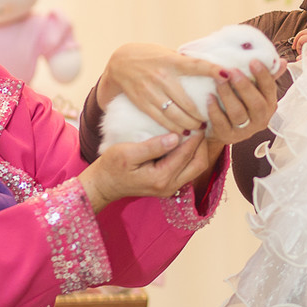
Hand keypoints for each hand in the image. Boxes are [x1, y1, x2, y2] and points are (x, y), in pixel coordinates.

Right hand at [78, 132, 211, 211]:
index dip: (195, 136)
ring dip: (198, 150)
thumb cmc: (112, 166)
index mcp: (161, 177)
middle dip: (202, 144)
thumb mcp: (128, 152)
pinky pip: (188, 170)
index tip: (199, 119)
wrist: (104, 184)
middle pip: (199, 164)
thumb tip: (176, 137)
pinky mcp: (168, 185)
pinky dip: (191, 156)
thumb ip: (153, 146)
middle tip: (200, 125)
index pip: (187, 154)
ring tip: (195, 131)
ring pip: (196, 168)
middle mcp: (170, 186)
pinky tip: (186, 141)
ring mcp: (170, 188)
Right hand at [96, 42, 217, 133]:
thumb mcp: (166, 52)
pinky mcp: (142, 102)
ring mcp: (151, 91)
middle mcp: (161, 77)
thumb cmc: (148, 55)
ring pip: (174, 114)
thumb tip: (209, 67)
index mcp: (171, 61)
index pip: (195, 65)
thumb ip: (183, 62)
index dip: (212, 70)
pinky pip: (160, 119)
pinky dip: (173, 128)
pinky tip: (182, 132)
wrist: (119, 63)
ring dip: (189, 124)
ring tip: (199, 128)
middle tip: (211, 120)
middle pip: (186, 101)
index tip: (228, 74)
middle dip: (201, 114)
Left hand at [203, 56, 281, 145]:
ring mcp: (245, 131)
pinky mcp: (228, 136)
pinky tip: (209, 96)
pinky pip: (221, 123)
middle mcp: (261, 119)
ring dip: (227, 95)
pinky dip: (214, 109)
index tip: (253, 61)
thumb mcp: (254, 90)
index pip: (270, 89)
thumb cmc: (242, 103)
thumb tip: (283, 61)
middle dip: (244, 86)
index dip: (263, 75)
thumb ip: (265, 77)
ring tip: (218, 81)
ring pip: (238, 113)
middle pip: (256, 104)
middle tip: (232, 71)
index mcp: (270, 105)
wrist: (224, 128)